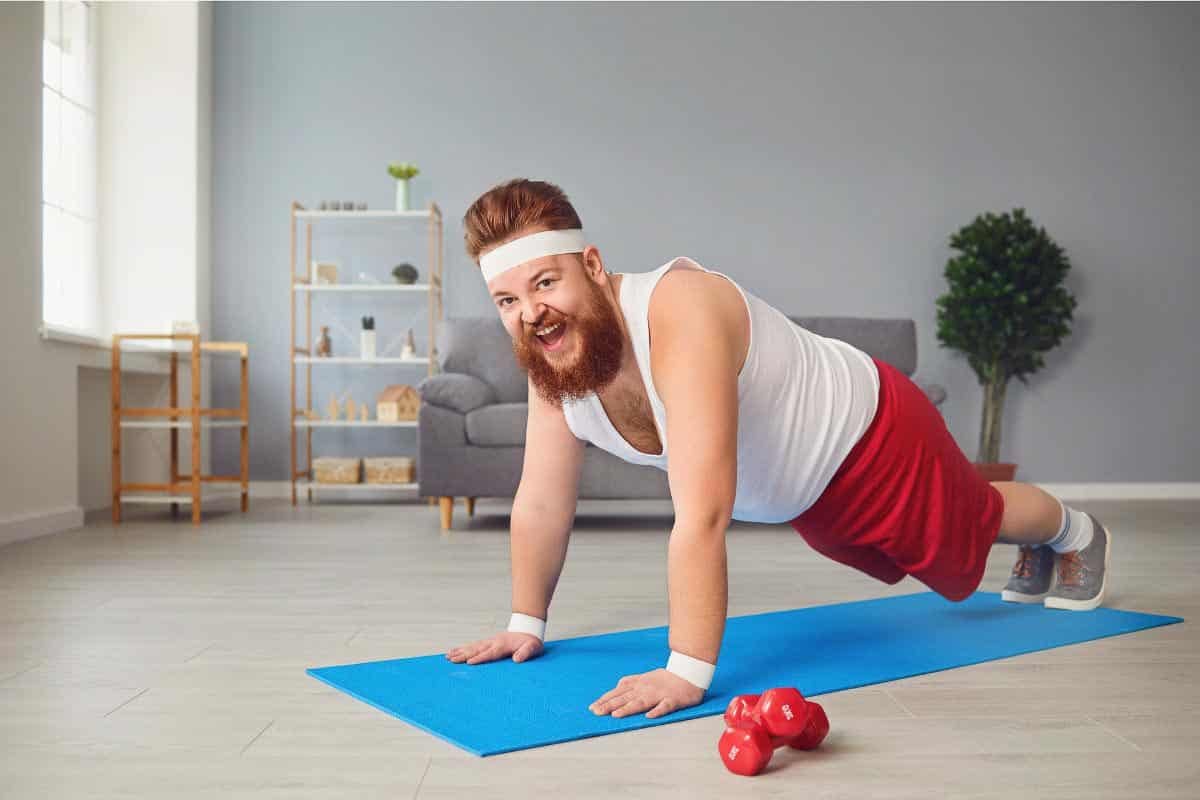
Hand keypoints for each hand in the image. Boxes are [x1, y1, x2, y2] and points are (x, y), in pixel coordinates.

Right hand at [445, 631, 542, 664]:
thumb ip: (526, 653)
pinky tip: (454, 652)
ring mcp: (489, 641)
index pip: (490, 653)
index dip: (480, 658)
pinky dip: (462, 648)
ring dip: (460, 652)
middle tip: (451, 660)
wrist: (528, 629)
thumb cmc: (530, 642)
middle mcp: (493, 642)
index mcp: (503, 645)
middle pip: (477, 649)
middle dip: (464, 655)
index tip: (469, 662)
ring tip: (448, 657)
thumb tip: (517, 659)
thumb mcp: (533, 647)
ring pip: (472, 647)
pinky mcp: (487, 642)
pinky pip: (473, 645)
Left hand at [589, 668, 704, 718]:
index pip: (618, 692)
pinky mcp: (673, 700)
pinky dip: (657, 711)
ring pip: (641, 702)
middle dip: (610, 705)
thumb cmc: (666, 678)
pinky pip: (664, 706)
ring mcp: (659, 694)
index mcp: (639, 683)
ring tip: (616, 715)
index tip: (592, 707)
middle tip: (597, 713)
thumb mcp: (645, 676)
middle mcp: (646, 688)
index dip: (605, 699)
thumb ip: (631, 682)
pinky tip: (649, 717)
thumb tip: (616, 687)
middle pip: (626, 698)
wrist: (689, 672)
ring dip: (628, 708)